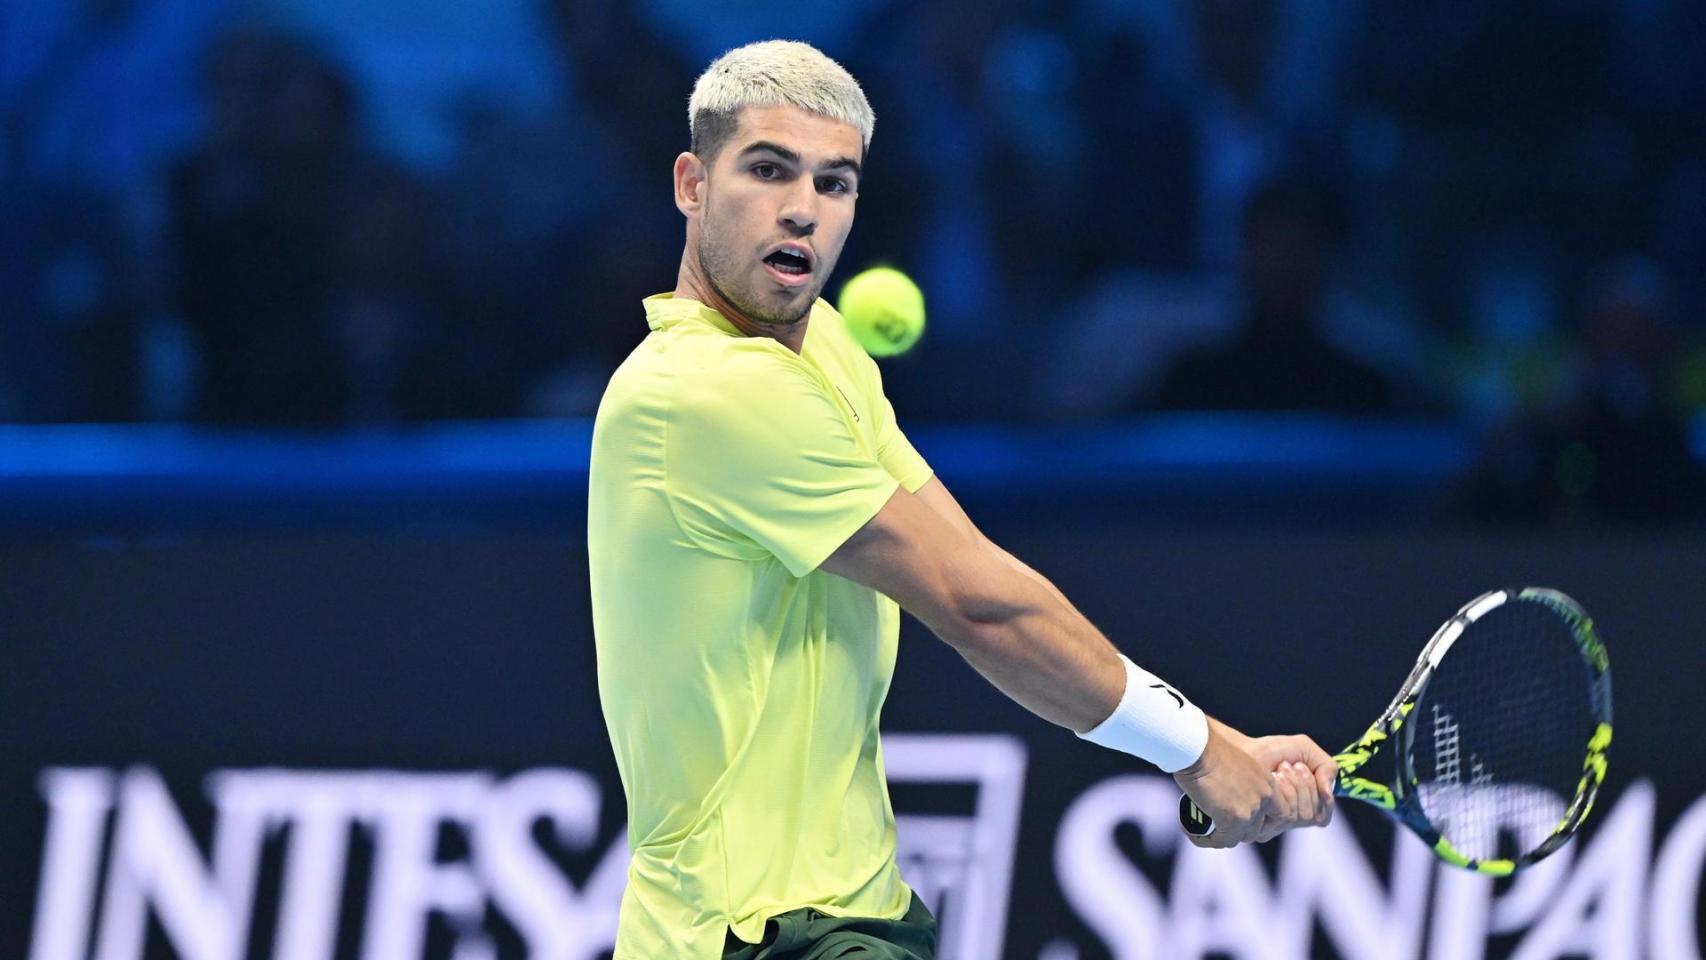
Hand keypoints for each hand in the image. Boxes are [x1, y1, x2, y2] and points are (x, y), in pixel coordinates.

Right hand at [1172, 719, 1335, 847]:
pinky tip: (1191, 831)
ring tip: (1202, 828)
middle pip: (1258, 829)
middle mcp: (1264, 797)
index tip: (1245, 819)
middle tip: (1218, 823)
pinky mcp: (1232, 820)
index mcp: (1267, 782)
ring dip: (1222, 835)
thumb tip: (1227, 793)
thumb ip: (1241, 781)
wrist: (1198, 749)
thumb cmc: (1208, 748)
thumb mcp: (1236, 763)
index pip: (1280, 814)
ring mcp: (1250, 811)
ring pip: (1240, 837)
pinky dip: (1205, 839)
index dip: (1264, 821)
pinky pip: (1221, 841)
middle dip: (1239, 830)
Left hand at [1246, 733, 1337, 831]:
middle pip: (1312, 817)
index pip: (1322, 817)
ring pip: (1302, 817)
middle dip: (1304, 785)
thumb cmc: (1272, 751)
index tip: (1299, 766)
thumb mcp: (1307, 751)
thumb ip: (1327, 769)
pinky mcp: (1261, 827)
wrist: (1245, 750)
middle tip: (1287, 767)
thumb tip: (1328, 795)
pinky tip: (1272, 778)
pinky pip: (1287, 816)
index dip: (1317, 791)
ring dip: (1294, 786)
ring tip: (1279, 770)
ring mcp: (1274, 827)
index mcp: (1301, 809)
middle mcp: (1288, 822)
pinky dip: (1285, 792)